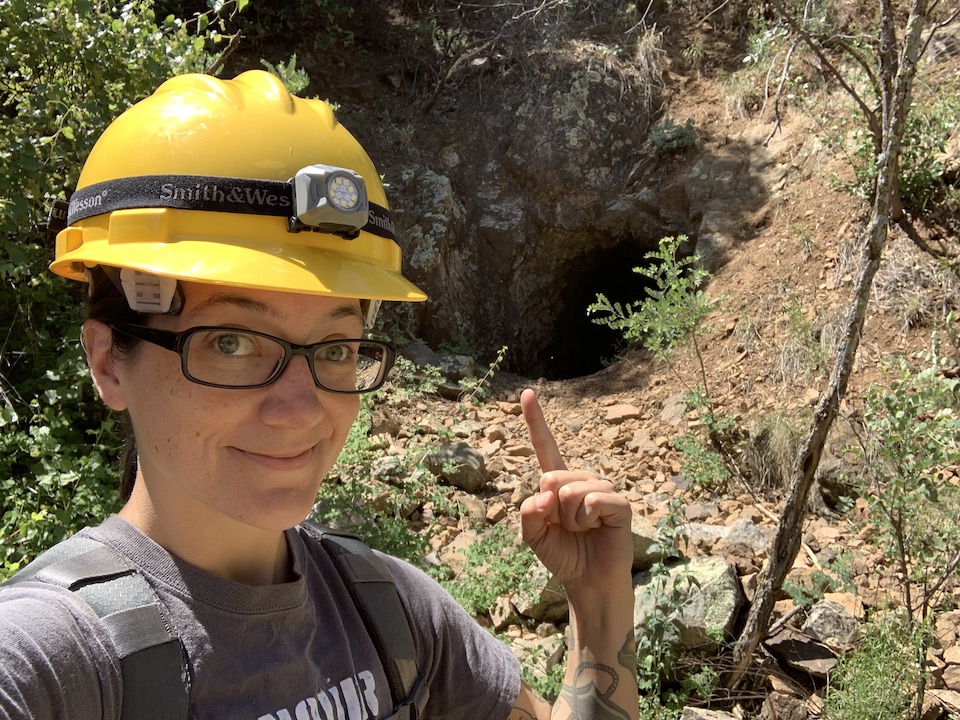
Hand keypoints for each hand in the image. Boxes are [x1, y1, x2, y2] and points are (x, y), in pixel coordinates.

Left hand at [518, 389, 633, 595]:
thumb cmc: (563, 554)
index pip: (545, 446)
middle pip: (552, 477)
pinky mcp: (619, 504)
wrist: (587, 580)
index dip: (535, 420)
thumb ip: (528, 514)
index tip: (527, 393)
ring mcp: (602, 489)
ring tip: (582, 530)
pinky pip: (594, 500)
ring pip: (572, 491)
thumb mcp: (533, 535)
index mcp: (558, 482)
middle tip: (566, 527)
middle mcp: (581, 479)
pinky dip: (587, 519)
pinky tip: (597, 528)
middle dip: (552, 510)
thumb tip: (543, 495)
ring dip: (570, 519)